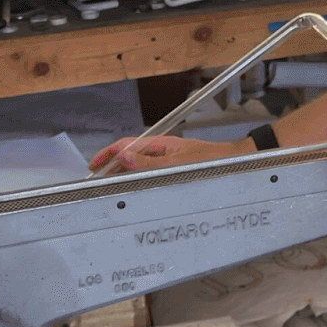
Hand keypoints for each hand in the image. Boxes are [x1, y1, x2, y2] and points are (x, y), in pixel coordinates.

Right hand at [88, 135, 252, 173]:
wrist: (233, 159)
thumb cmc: (211, 159)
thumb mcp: (177, 163)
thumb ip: (148, 162)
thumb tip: (124, 158)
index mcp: (160, 143)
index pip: (126, 145)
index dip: (107, 154)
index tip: (94, 165)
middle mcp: (162, 148)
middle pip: (129, 154)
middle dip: (111, 164)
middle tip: (96, 178)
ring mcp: (167, 156)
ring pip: (137, 162)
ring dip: (122, 170)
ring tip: (109, 182)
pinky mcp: (172, 164)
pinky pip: (148, 168)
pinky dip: (136, 174)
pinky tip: (131, 182)